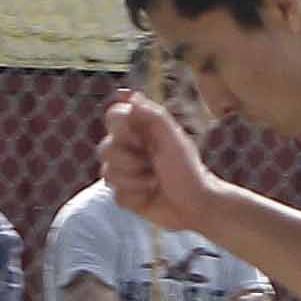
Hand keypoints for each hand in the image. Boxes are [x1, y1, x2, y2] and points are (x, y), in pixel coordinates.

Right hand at [99, 89, 216, 233]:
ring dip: (136, 181)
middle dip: (131, 161)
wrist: (195, 205)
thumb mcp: (174, 139)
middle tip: (153, 165)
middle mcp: (129, 148)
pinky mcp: (125, 194)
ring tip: (155, 182)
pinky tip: (150, 196)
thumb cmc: (187, 169)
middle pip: (105, 148)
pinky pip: (117, 196)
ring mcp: (125, 171)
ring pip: (108, 174)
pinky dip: (136, 198)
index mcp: (140, 129)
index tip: (143, 140)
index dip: (123, 130)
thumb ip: (153, 115)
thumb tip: (130, 95)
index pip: (113, 116)